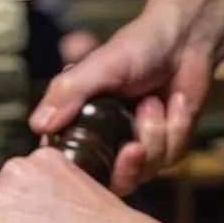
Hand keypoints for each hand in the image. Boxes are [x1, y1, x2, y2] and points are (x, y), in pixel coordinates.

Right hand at [30, 0, 223, 192]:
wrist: (184, 40)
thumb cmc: (138, 47)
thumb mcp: (99, 66)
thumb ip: (69, 93)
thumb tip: (39, 124)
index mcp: (82, 123)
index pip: (73, 166)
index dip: (85, 172)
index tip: (102, 156)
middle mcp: (108, 140)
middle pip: (113, 182)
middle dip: (127, 167)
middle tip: (134, 147)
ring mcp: (138, 146)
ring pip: (146, 168)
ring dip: (155, 132)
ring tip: (153, 102)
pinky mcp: (168, 146)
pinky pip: (172, 154)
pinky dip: (177, 126)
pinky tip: (175, 102)